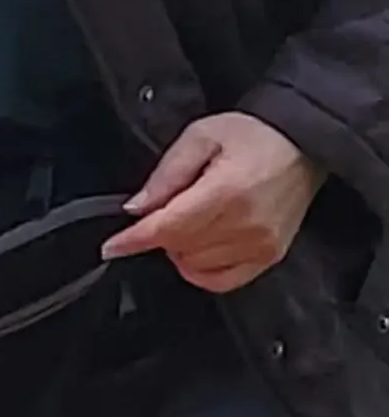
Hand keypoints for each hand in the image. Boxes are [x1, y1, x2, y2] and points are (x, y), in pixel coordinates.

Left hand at [101, 112, 323, 294]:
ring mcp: (259, 244)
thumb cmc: (255, 135)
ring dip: (182, 248)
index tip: (111, 247)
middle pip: (177, 247)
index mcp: (227, 191)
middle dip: (162, 232)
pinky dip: (200, 269)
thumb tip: (136, 208)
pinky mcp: (268, 257)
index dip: (133, 240)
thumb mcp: (202, 136)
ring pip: (193, 265)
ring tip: (197, 218)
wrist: (305, 140)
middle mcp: (245, 223)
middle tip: (174, 207)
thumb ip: (166, 173)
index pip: (166, 227)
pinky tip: (200, 248)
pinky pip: (219, 281)